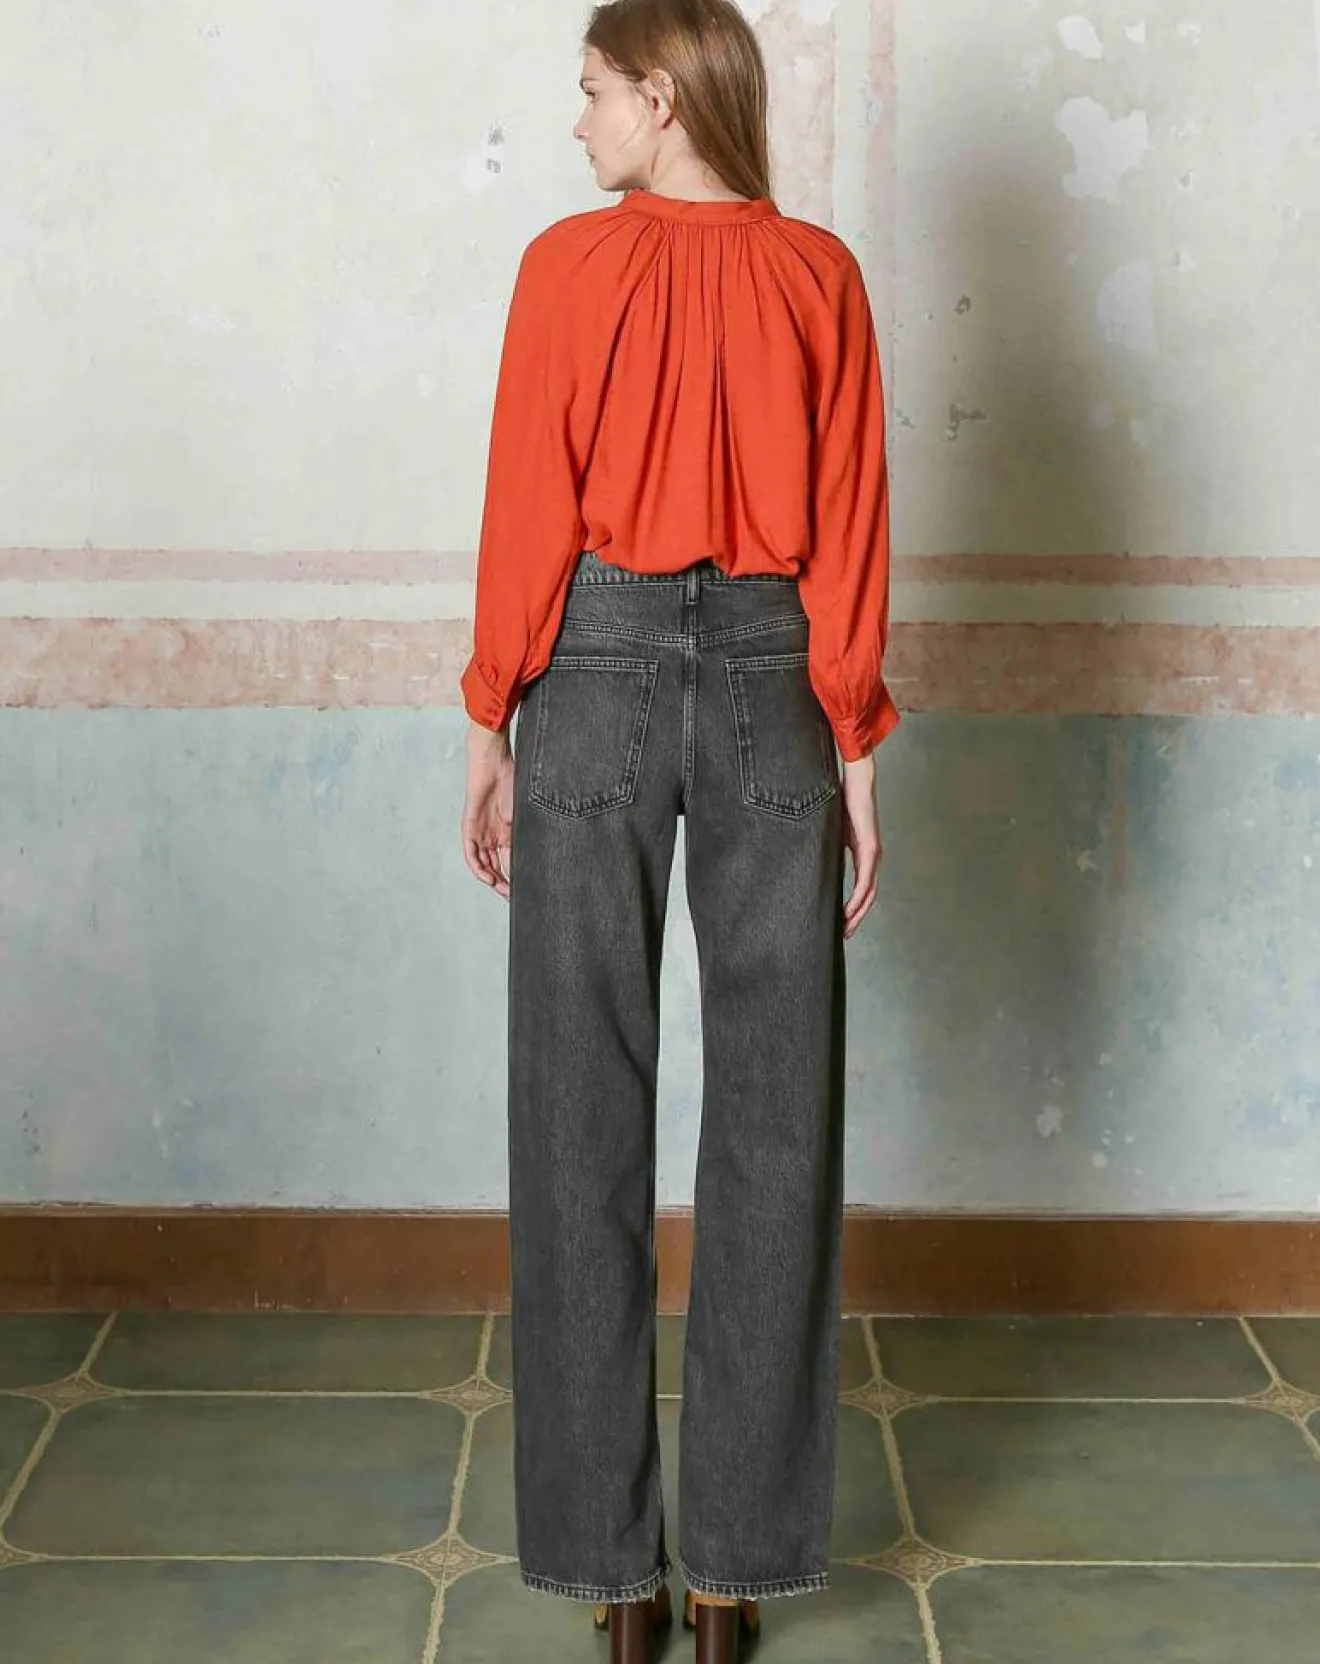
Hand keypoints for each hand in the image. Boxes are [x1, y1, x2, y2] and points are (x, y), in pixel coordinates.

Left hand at [461, 721, 514, 898]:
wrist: (495, 760)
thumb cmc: (514, 779)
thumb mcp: (525, 813)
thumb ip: (530, 832)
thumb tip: (548, 853)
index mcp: (509, 833)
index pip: (512, 861)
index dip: (518, 877)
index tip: (528, 891)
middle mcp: (494, 835)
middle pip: (497, 866)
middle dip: (505, 884)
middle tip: (515, 898)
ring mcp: (481, 832)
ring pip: (483, 863)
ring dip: (492, 879)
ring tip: (503, 891)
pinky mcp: (470, 827)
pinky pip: (471, 853)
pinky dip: (478, 867)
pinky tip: (487, 878)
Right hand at [839, 751, 881, 938]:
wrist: (857, 781)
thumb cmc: (843, 800)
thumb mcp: (833, 830)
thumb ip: (828, 846)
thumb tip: (814, 858)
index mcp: (864, 853)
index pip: (863, 887)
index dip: (855, 907)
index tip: (843, 921)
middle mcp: (873, 857)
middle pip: (869, 896)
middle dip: (857, 917)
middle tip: (844, 934)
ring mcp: (873, 854)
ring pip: (869, 893)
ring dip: (858, 913)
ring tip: (845, 928)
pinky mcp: (869, 849)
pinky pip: (865, 881)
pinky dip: (857, 899)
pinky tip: (848, 911)